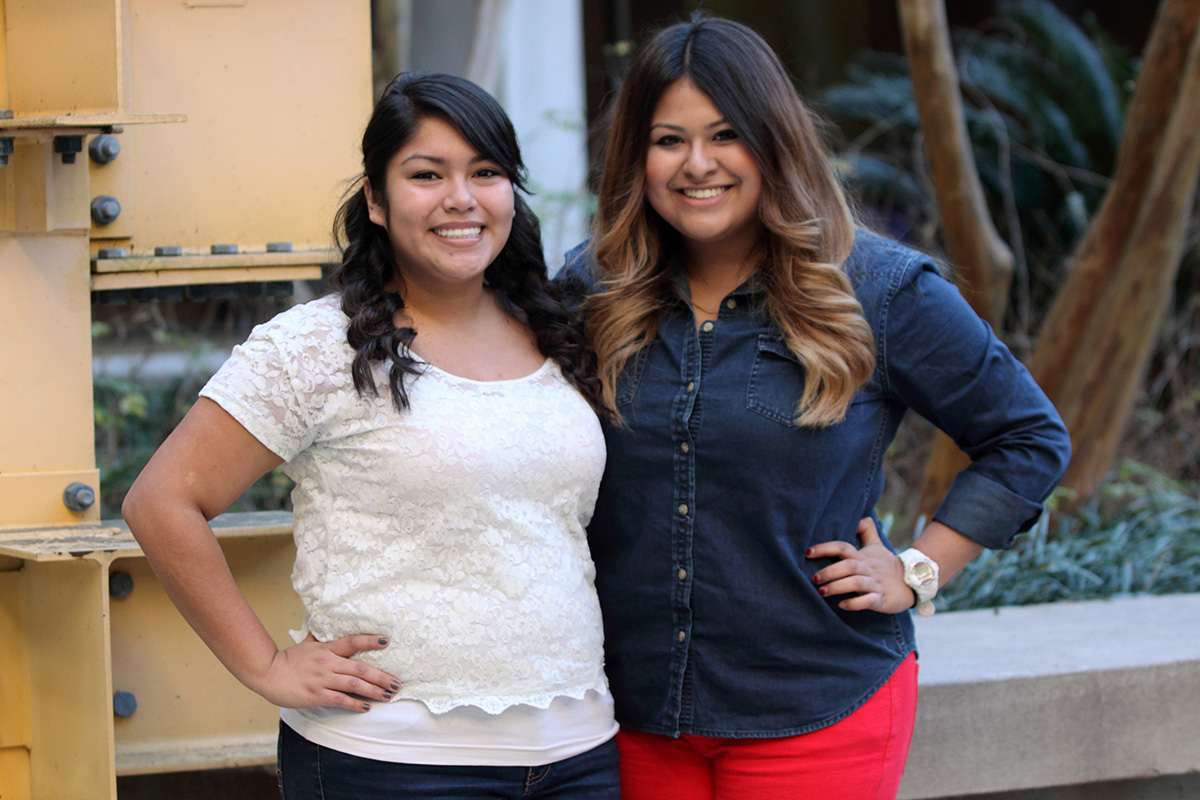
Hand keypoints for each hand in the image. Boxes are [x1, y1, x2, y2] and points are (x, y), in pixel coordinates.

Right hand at [249, 633, 401, 710]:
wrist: (268, 673)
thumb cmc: (288, 659)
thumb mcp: (307, 644)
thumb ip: (320, 636)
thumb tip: (326, 623)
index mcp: (327, 649)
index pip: (352, 642)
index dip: (370, 641)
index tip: (387, 641)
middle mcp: (328, 663)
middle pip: (360, 668)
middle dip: (382, 676)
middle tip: (397, 682)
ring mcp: (322, 680)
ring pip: (354, 685)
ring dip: (374, 691)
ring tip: (388, 695)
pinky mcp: (316, 695)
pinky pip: (340, 700)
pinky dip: (355, 704)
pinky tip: (366, 707)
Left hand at [807, 518, 913, 613]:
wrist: (912, 584)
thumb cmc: (887, 565)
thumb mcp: (877, 546)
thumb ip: (867, 531)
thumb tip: (858, 517)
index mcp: (862, 556)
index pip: (843, 547)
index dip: (825, 548)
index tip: (807, 553)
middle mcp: (868, 569)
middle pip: (849, 565)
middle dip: (830, 571)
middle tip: (814, 578)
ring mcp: (875, 584)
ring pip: (856, 583)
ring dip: (838, 587)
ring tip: (822, 592)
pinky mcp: (881, 599)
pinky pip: (868, 601)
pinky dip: (855, 603)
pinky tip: (842, 605)